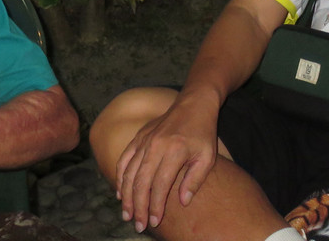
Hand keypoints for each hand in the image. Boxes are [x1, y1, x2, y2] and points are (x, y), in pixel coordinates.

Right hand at [115, 95, 219, 232]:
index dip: (155, 206)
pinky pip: (124, 159)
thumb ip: (195, 179)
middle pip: (141, 182)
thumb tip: (182, 202)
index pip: (160, 185)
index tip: (154, 222)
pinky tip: (120, 193)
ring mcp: (145, 140)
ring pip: (129, 173)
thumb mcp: (208, 156)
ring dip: (126, 196)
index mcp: (175, 150)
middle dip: (138, 207)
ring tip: (127, 214)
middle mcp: (156, 145)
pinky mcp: (138, 137)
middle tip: (137, 224)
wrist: (193, 103)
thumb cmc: (203, 132)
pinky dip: (120, 177)